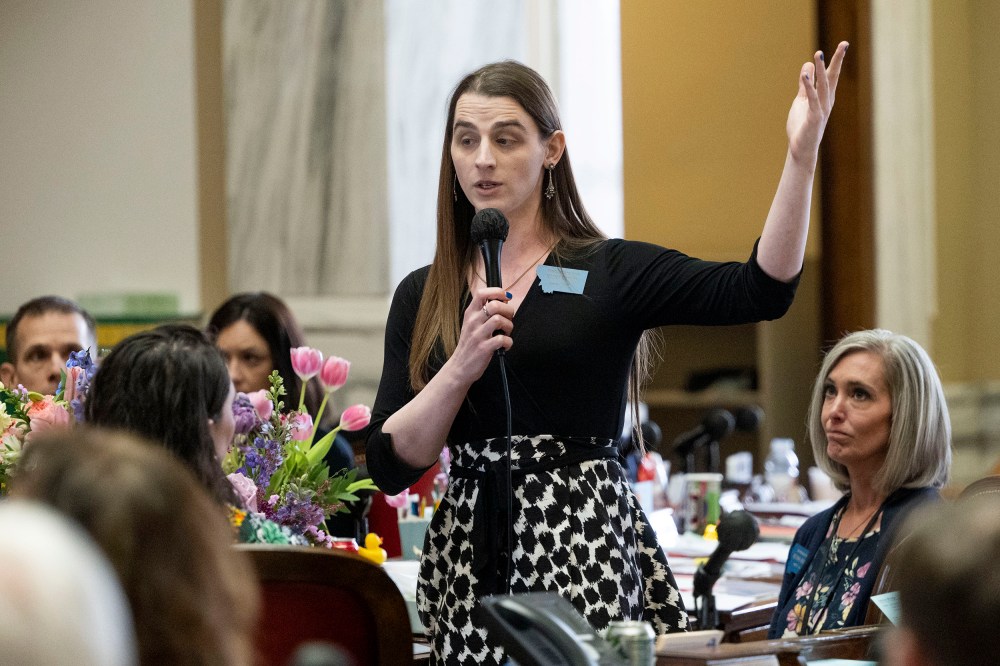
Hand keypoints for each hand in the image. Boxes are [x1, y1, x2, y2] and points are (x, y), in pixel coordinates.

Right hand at [449, 287, 513, 384]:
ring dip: (509, 326)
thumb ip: (484, 312)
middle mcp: (472, 322)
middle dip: (508, 311)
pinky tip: (505, 346)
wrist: (459, 367)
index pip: (481, 293)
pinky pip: (502, 339)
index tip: (505, 297)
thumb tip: (504, 301)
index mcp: (470, 313)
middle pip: (495, 305)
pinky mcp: (483, 349)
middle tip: (508, 320)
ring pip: (499, 320)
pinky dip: (508, 342)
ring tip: (506, 333)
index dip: (497, 291)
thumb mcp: (471, 324)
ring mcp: (477, 335)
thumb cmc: (469, 344)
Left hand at [786, 41, 848, 166]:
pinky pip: (812, 98)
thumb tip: (808, 65)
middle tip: (844, 43)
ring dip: (821, 69)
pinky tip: (806, 74)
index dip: (836, 59)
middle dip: (838, 60)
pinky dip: (809, 86)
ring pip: (824, 85)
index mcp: (825, 97)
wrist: (801, 149)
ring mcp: (822, 109)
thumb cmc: (802, 126)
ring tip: (818, 53)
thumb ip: (805, 84)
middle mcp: (827, 101)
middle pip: (833, 77)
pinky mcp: (814, 116)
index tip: (843, 44)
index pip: (832, 75)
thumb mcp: (802, 101)